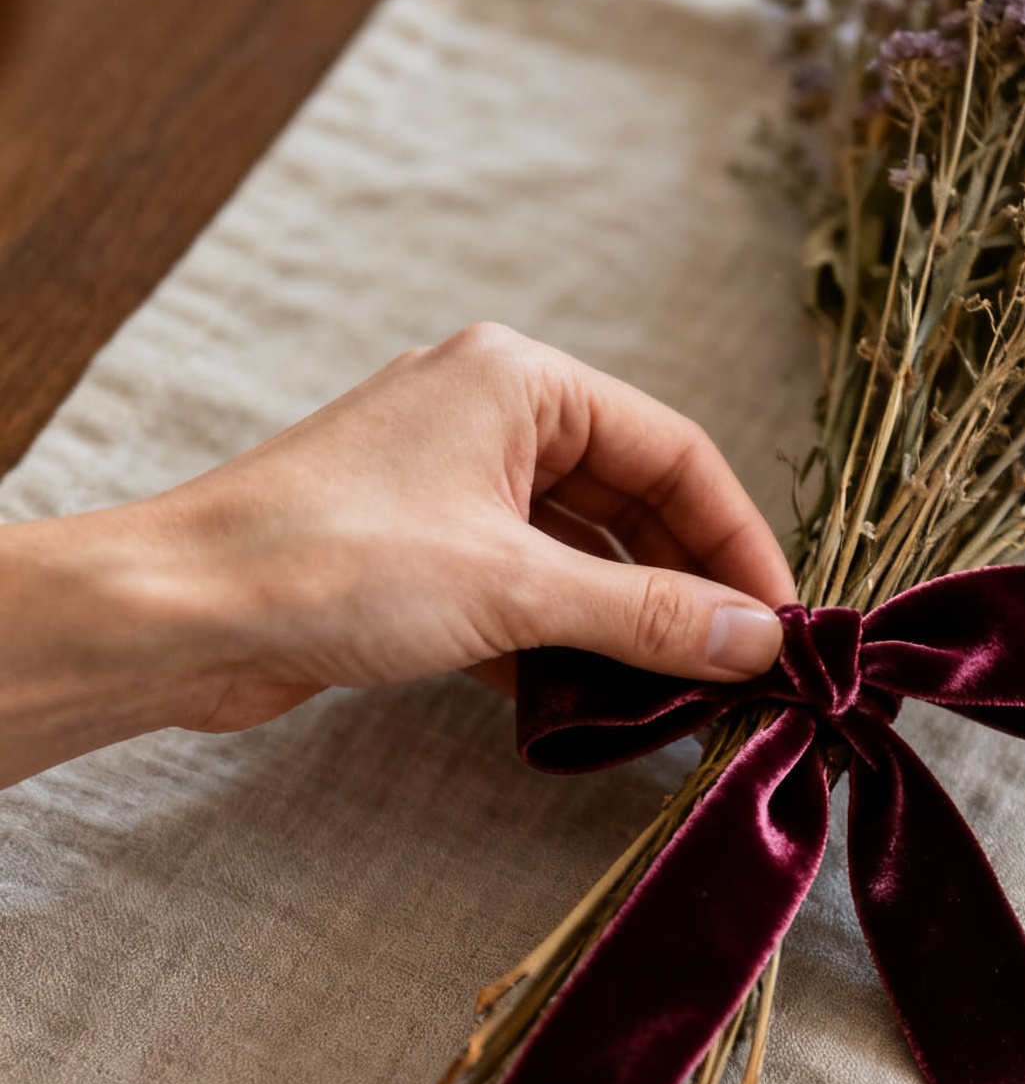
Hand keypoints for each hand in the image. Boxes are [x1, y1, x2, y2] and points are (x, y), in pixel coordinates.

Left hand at [0, 323, 795, 784]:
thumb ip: (648, 615)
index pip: (674, 450)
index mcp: (520, 380)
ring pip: (577, 550)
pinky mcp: (417, 554)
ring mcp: (448, 485)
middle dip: (690, 583)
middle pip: (630, 499)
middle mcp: (489, 415)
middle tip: (747, 668)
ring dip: (629, 620)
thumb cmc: (334, 561)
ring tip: (687, 695)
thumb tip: (760, 642)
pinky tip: (601, 702)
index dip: (739, 537)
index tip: (785, 621)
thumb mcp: (516, 587)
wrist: (179, 613)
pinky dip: (565, 641)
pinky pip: (524, 589)